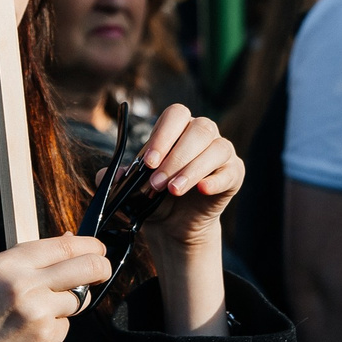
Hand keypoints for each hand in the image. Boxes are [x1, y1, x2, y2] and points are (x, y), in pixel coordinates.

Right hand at [0, 233, 111, 341]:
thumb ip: (31, 260)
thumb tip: (70, 238)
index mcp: (6, 263)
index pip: (64, 245)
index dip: (89, 246)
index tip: (98, 251)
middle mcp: (23, 282)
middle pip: (86, 266)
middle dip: (100, 268)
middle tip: (101, 273)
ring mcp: (37, 310)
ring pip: (78, 299)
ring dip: (69, 306)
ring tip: (37, 316)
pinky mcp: (46, 336)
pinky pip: (66, 326)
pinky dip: (55, 330)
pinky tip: (30, 336)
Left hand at [130, 105, 242, 270]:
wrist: (174, 226)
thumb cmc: (154, 198)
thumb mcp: (132, 189)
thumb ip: (117, 179)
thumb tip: (106, 175)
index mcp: (178, 128)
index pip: (175, 115)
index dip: (163, 135)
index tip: (148, 162)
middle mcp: (203, 134)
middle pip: (199, 130)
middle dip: (175, 158)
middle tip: (156, 183)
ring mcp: (222, 152)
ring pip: (216, 148)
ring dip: (192, 170)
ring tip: (174, 191)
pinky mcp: (234, 173)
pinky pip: (231, 170)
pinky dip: (216, 179)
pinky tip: (202, 189)